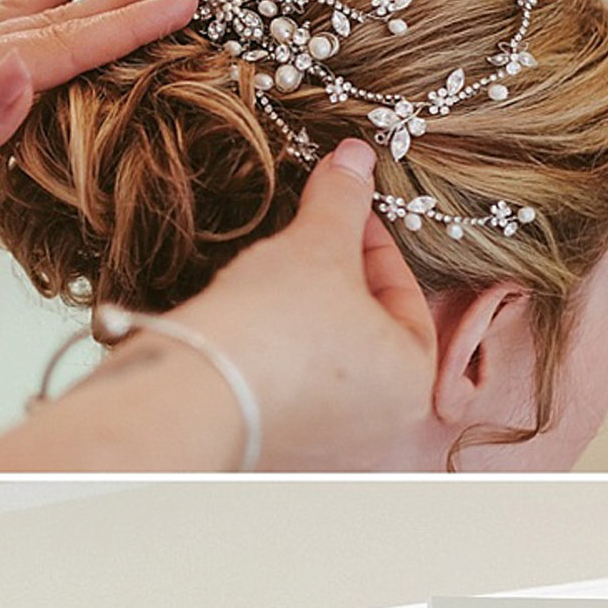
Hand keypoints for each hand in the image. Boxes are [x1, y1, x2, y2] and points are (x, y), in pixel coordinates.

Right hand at [156, 138, 441, 468]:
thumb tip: (356, 154)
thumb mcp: (316, 244)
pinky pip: (288, 392)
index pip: (404, 298)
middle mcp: (381, 429)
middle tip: (312, 239)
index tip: (346, 209)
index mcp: (414, 383)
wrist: (193, 392)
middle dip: (339, 281)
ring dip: (306, 316)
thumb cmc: (275, 323)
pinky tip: (248, 321)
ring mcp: (328, 448)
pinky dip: (277, 355)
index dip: (372, 242)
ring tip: (274, 276)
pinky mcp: (276, 453)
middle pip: (367, 333)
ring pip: (327, 364)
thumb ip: (342, 200)